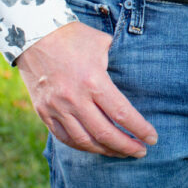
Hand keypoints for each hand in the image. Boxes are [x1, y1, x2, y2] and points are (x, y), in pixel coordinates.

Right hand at [17, 22, 157, 157]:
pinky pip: (64, 138)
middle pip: (104, 134)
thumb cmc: (74, 37)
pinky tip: (96, 147)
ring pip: (84, 141)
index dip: (140, 129)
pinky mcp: (43, 112)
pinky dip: (82, 146)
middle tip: (141, 152)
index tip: (152, 138)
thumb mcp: (103, 44)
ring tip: (122, 152)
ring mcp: (56, 108)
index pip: (122, 114)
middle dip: (127, 146)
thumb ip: (119, 64)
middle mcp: (74, 99)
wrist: (34, 35)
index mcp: (93, 81)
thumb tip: (137, 78)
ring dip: (106, 150)